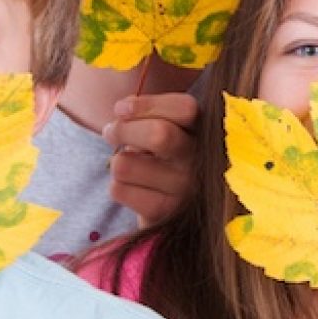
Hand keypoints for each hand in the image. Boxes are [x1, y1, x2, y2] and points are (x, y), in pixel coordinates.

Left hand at [103, 93, 198, 227]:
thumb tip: (124, 110)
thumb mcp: (169, 129)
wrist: (175, 209)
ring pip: (125, 164)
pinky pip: (119, 190)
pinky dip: (118, 187)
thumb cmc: (165, 158)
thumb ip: (152, 114)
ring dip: (118, 163)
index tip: (122, 109)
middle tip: (111, 133)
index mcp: (206, 132)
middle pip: (159, 135)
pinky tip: (135, 190)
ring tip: (131, 167)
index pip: (185, 109)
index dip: (147, 105)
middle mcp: (203, 160)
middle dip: (123, 130)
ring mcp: (185, 189)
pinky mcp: (165, 214)